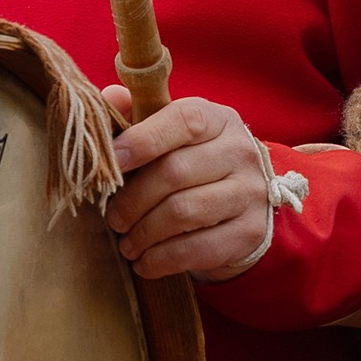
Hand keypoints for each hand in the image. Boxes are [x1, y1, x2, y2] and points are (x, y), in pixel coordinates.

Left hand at [102, 91, 288, 280]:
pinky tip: (144, 262)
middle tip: (112, 218)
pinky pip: (196, 249)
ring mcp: (250, 193)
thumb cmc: (194, 165)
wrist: (246, 205)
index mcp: (217, 120)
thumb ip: (138, 117)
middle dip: (132, 200)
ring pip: (182, 213)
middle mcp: (240, 152)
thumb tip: (110, 98)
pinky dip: (161, 259)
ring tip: (127, 243)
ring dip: (143, 233)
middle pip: (174, 173)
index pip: (182, 120)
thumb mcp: (172, 136)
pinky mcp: (250, 232)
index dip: (141, 141)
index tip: (110, 164)